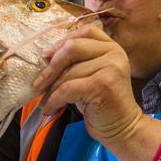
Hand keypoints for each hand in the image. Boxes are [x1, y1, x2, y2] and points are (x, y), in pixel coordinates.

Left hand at [33, 25, 142, 143]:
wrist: (122, 127)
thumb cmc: (101, 102)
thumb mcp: (90, 75)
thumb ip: (77, 61)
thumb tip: (46, 56)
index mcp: (111, 46)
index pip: (84, 32)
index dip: (62, 42)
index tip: (47, 57)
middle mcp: (114, 53)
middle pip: (73, 48)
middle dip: (51, 67)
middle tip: (38, 83)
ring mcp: (111, 67)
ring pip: (69, 72)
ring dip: (51, 90)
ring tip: (45, 102)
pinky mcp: (104, 84)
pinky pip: (68, 88)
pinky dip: (54, 100)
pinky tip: (49, 108)